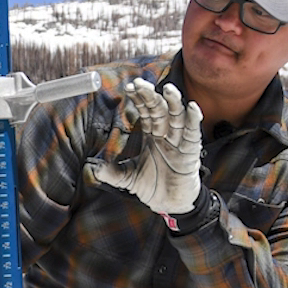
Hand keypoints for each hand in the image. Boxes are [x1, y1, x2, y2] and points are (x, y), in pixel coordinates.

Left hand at [90, 78, 203, 214]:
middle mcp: (166, 135)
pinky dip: (193, 120)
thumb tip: (94, 168)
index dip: (138, 100)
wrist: (168, 204)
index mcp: (152, 135)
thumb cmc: (152, 186)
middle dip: (150, 96)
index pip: (146, 112)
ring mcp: (179, 142)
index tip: (129, 88)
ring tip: (168, 89)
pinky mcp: (190, 153)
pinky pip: (193, 134)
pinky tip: (192, 107)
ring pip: (177, 117)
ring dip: (173, 102)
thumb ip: (112, 172)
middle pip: (159, 110)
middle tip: (140, 83)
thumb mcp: (127, 178)